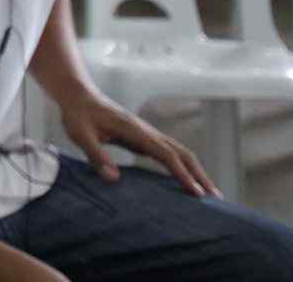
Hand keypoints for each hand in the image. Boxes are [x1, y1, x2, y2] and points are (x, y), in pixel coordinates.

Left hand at [58, 89, 217, 197]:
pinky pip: (168, 152)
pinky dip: (181, 166)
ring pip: (179, 151)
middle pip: (182, 152)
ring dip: (195, 170)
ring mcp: (147, 133)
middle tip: (214, 198)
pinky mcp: (143, 137)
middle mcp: (146, 131)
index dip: (182, 174)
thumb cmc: (77, 114)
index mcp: (135, 131)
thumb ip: (96, 155)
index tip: (196, 193)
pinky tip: (184, 180)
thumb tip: (114, 179)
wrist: (77, 95)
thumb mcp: (80, 135)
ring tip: (207, 193)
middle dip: (199, 174)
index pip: (166, 154)